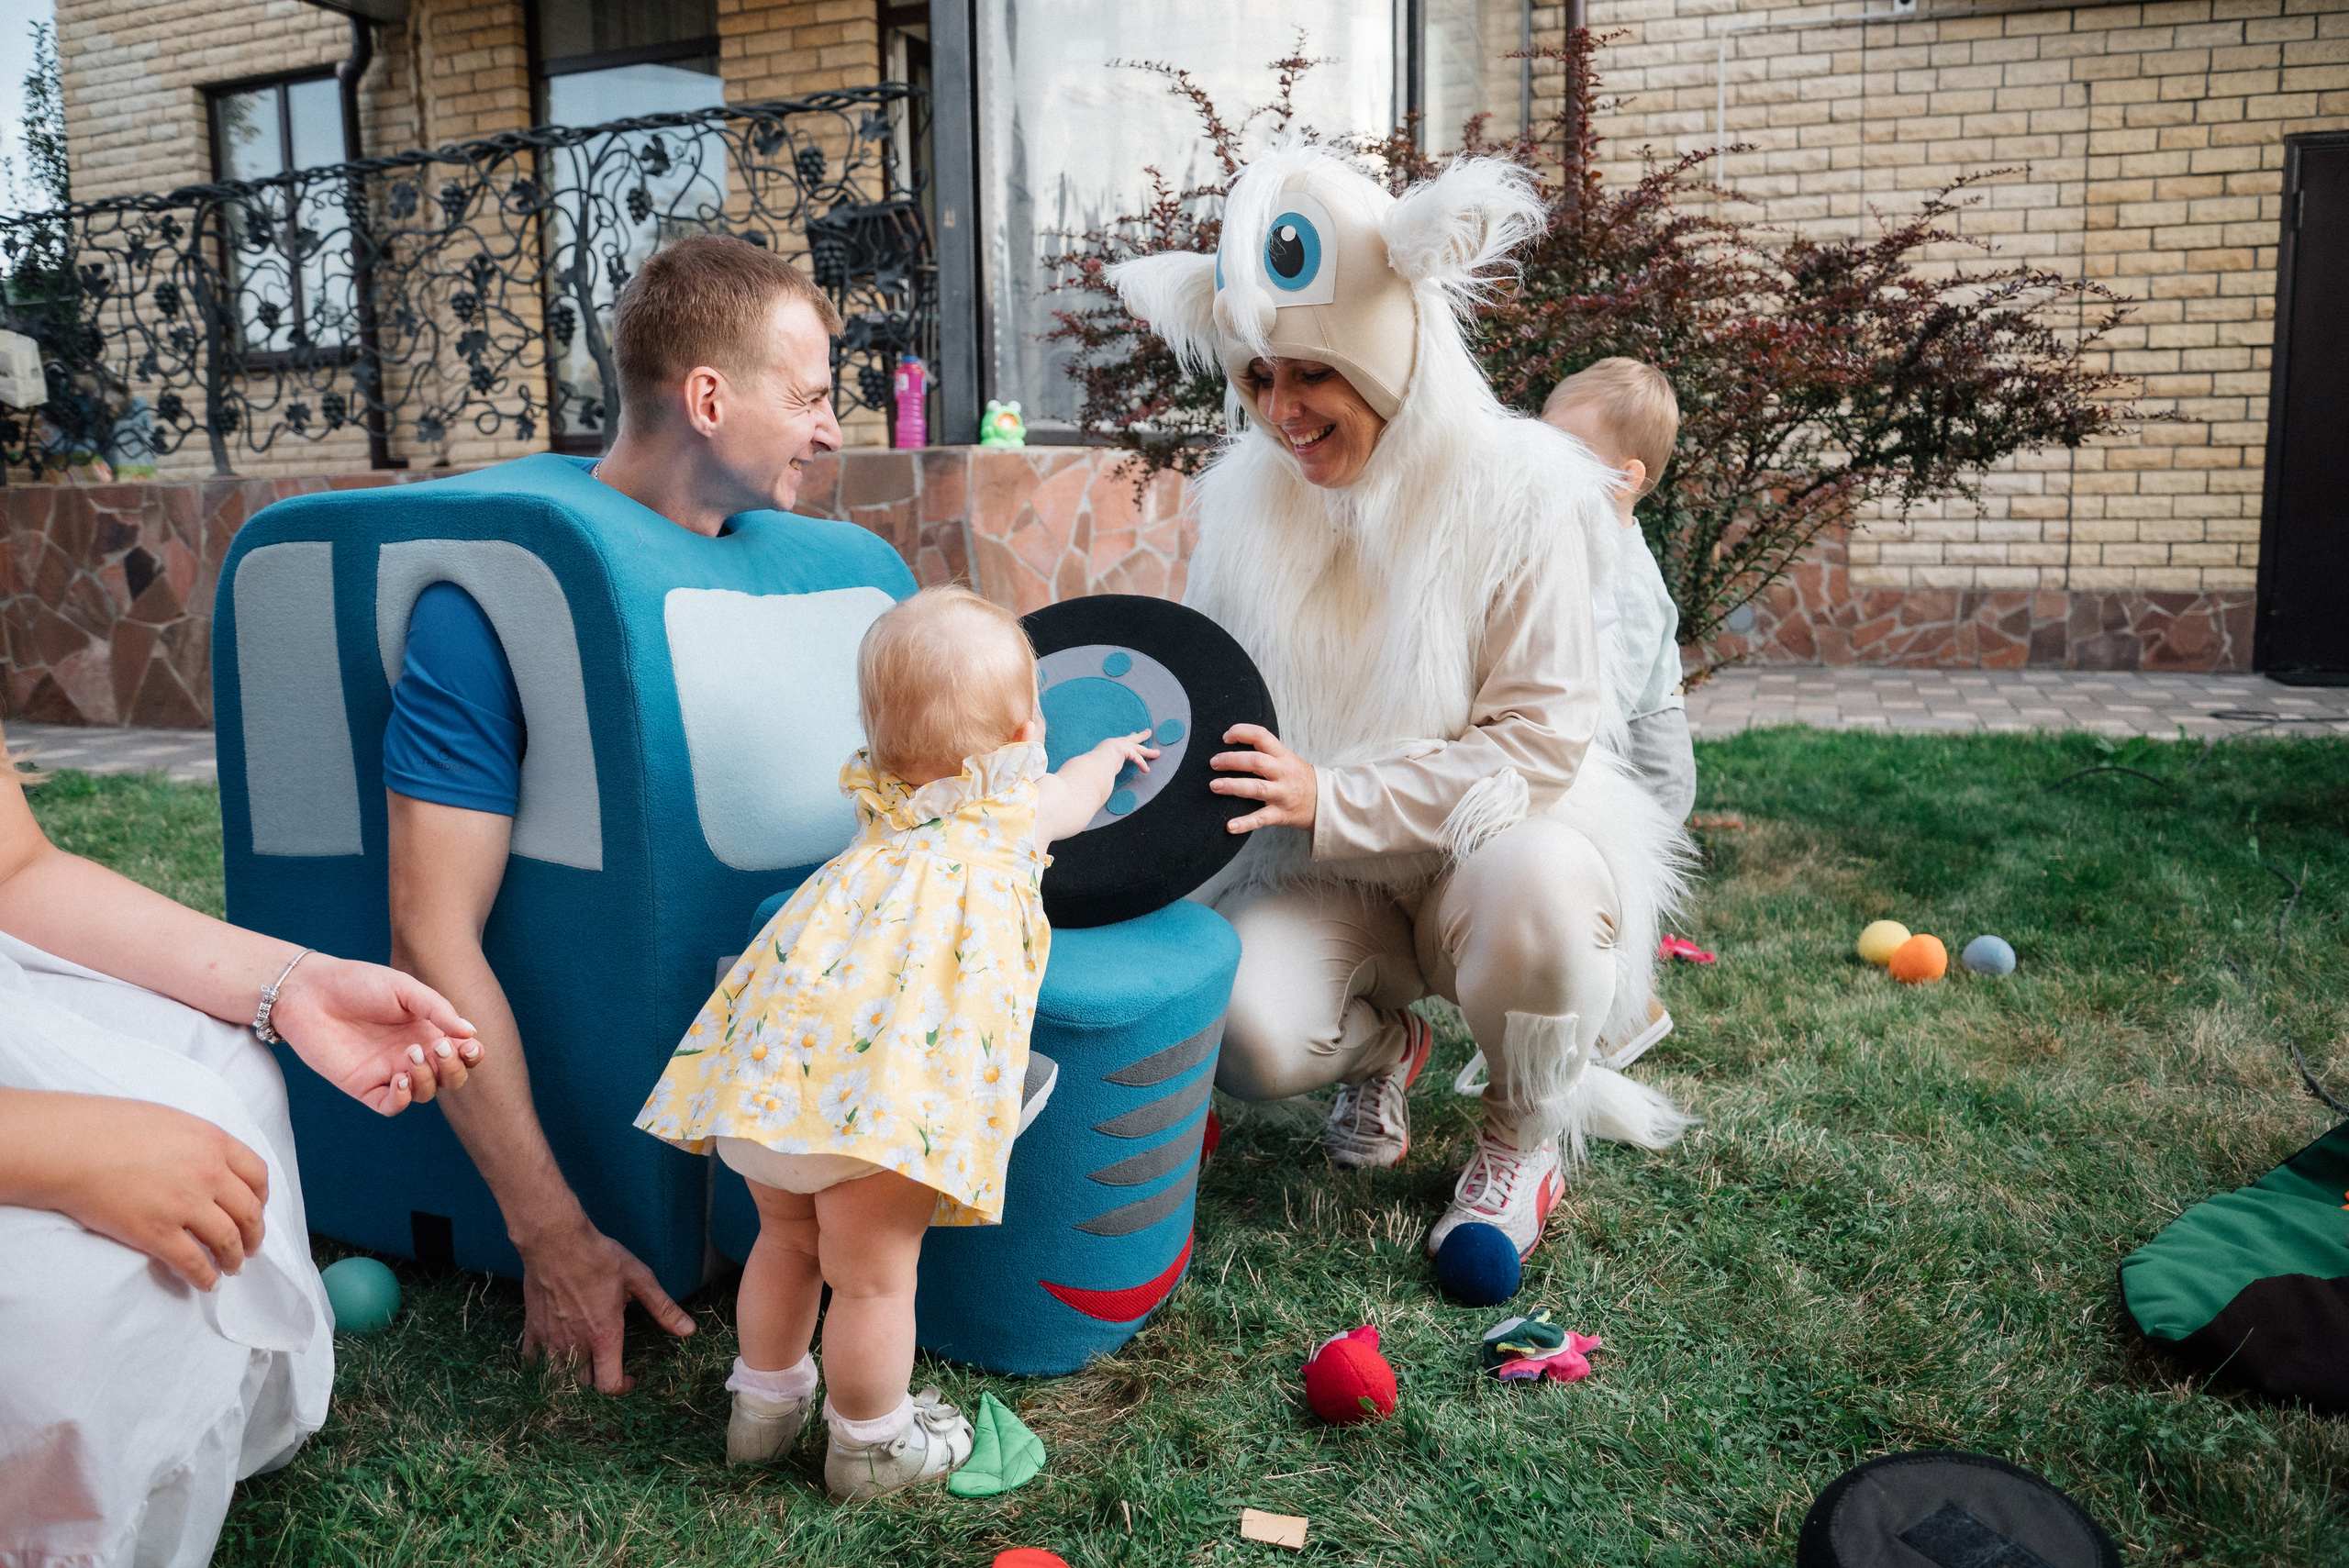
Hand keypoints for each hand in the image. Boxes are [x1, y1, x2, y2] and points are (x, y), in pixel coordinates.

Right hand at [24, 1093, 268, 1289]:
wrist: (71, 1146)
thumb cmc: (111, 1127)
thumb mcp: (172, 1122)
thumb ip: (199, 1144)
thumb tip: (211, 1163)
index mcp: (214, 1142)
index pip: (257, 1175)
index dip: (261, 1198)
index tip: (258, 1211)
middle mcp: (209, 1173)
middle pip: (248, 1211)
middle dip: (253, 1234)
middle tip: (251, 1248)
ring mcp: (185, 1205)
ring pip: (227, 1240)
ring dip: (234, 1258)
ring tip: (232, 1267)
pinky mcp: (158, 1233)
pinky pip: (194, 1262)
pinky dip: (205, 1277)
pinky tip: (207, 1283)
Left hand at [269, 955, 480, 1114]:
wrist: (310, 992)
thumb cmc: (358, 983)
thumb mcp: (404, 989)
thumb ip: (438, 1009)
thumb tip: (471, 1033)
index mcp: (427, 1030)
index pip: (461, 1053)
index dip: (472, 1056)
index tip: (468, 1046)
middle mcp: (411, 1054)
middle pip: (449, 1078)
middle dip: (454, 1069)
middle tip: (439, 1047)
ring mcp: (388, 1071)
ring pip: (424, 1093)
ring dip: (428, 1079)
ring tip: (412, 1054)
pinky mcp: (363, 1086)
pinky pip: (391, 1106)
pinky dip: (402, 1099)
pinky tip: (399, 1078)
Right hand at [517, 1214, 696, 1392]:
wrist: (555, 1240)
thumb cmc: (599, 1257)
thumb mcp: (639, 1279)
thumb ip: (663, 1308)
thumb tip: (689, 1331)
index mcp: (604, 1336)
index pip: (608, 1386)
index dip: (621, 1389)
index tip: (629, 1377)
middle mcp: (575, 1345)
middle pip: (582, 1387)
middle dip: (597, 1383)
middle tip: (607, 1368)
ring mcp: (550, 1340)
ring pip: (555, 1380)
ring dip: (569, 1380)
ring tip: (582, 1367)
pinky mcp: (532, 1329)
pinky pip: (531, 1363)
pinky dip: (540, 1368)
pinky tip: (551, 1357)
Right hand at [1089, 729, 1159, 774]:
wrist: (1091, 768)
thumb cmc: (1091, 770)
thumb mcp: (1097, 767)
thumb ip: (1101, 769)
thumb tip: (1098, 779)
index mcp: (1107, 746)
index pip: (1120, 741)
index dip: (1128, 739)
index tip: (1133, 734)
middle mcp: (1113, 743)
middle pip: (1132, 739)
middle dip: (1141, 735)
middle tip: (1148, 732)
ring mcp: (1119, 745)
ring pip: (1138, 748)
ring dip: (1149, 752)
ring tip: (1157, 754)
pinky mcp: (1124, 750)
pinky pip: (1136, 758)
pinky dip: (1142, 764)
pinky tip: (1146, 770)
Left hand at [1211, 724, 1316, 832]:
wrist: (1325, 802)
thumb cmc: (1298, 779)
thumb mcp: (1286, 759)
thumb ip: (1264, 752)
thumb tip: (1231, 746)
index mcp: (1283, 756)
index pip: (1261, 736)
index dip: (1241, 733)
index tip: (1225, 738)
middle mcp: (1283, 773)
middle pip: (1257, 761)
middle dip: (1232, 760)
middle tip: (1214, 762)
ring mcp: (1282, 794)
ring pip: (1257, 788)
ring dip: (1233, 786)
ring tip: (1215, 786)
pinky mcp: (1281, 814)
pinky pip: (1261, 819)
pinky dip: (1245, 823)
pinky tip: (1230, 826)